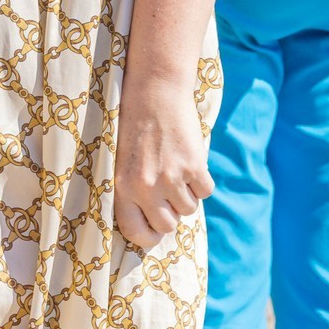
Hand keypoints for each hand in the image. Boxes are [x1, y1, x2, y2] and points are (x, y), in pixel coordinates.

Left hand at [113, 73, 212, 247]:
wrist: (155, 92)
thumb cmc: (135, 127)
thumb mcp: (123, 161)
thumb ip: (133, 192)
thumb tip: (153, 226)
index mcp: (122, 187)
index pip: (135, 233)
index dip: (148, 235)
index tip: (154, 228)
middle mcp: (145, 187)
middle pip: (167, 225)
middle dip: (170, 212)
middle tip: (167, 190)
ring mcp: (171, 178)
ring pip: (189, 209)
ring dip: (186, 193)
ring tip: (174, 167)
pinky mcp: (194, 167)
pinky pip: (205, 192)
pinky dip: (201, 180)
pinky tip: (188, 159)